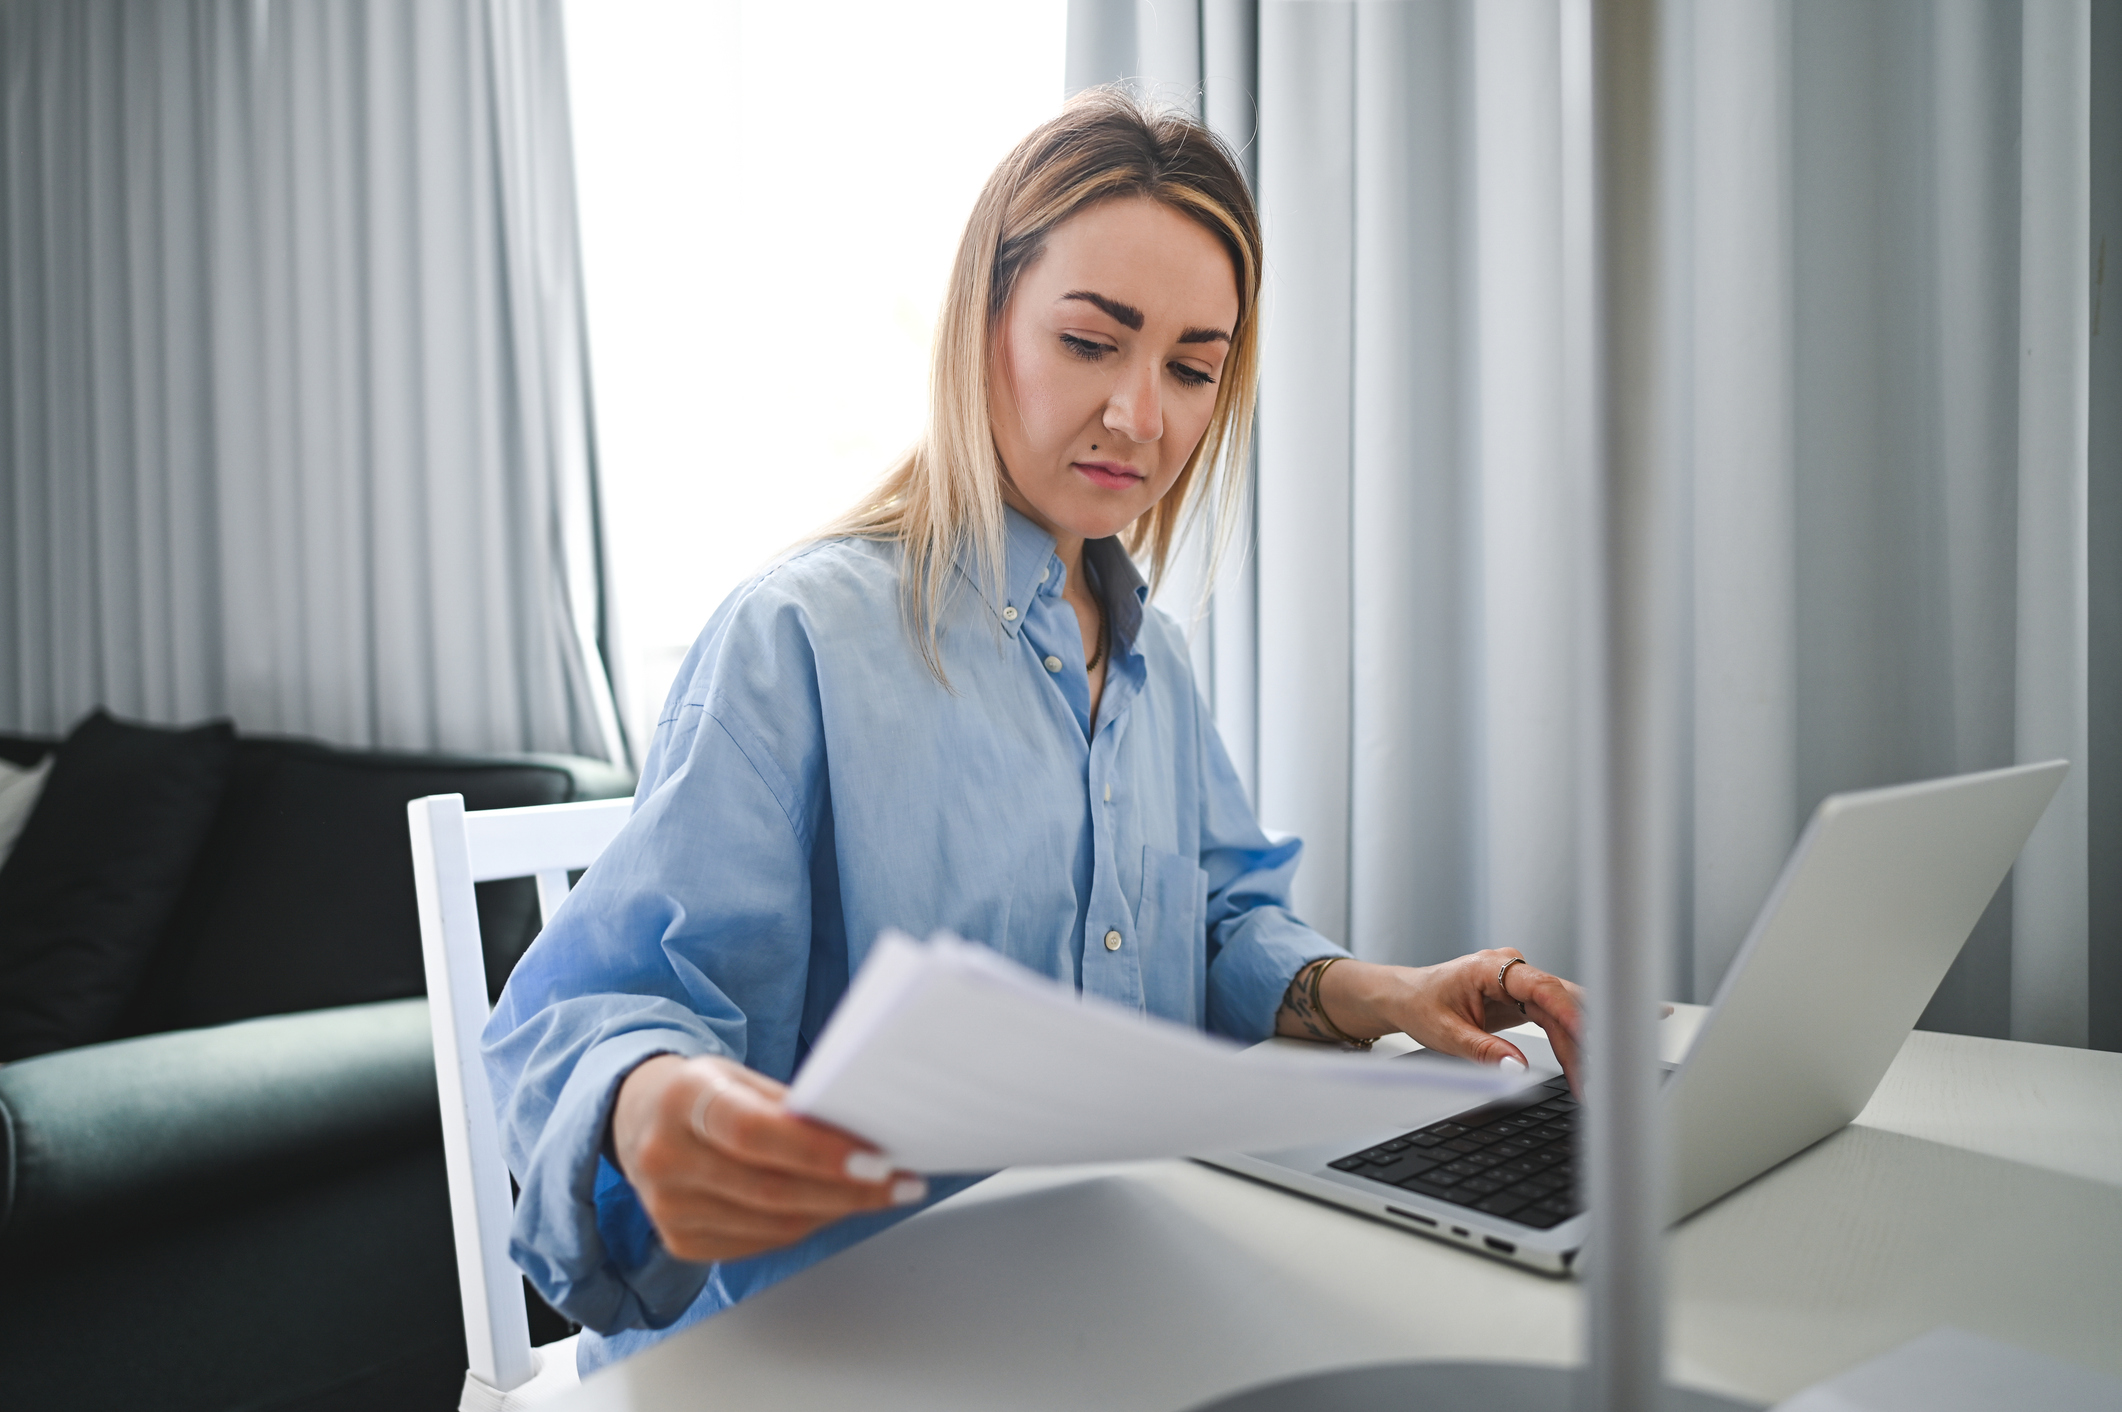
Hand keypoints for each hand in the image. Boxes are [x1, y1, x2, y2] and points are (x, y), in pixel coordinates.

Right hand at [609, 1053, 927, 1263]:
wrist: (639, 1120)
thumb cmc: (705, 1093)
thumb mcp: (741, 1078)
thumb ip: (790, 1106)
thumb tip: (861, 1137)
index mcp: (684, 1100)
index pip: (754, 1132)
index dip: (818, 1151)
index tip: (876, 1159)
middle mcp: (666, 1157)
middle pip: (770, 1189)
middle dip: (847, 1191)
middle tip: (900, 1184)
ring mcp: (668, 1207)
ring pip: (773, 1224)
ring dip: (835, 1211)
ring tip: (877, 1193)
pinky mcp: (679, 1241)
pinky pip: (761, 1242)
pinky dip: (806, 1226)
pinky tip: (832, 1207)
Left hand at [1281, 951, 1587, 1095]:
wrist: (1405, 996)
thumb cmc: (1419, 1003)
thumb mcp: (1446, 1033)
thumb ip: (1482, 1051)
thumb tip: (1515, 1069)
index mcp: (1492, 967)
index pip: (1541, 987)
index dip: (1569, 1012)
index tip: (1588, 1037)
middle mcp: (1513, 970)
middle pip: (1560, 1002)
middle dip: (1581, 1038)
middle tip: (1595, 1075)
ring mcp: (1521, 984)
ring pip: (1562, 1013)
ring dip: (1577, 1046)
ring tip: (1589, 1081)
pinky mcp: (1524, 1000)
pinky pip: (1553, 1021)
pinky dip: (1566, 1044)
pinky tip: (1579, 1067)